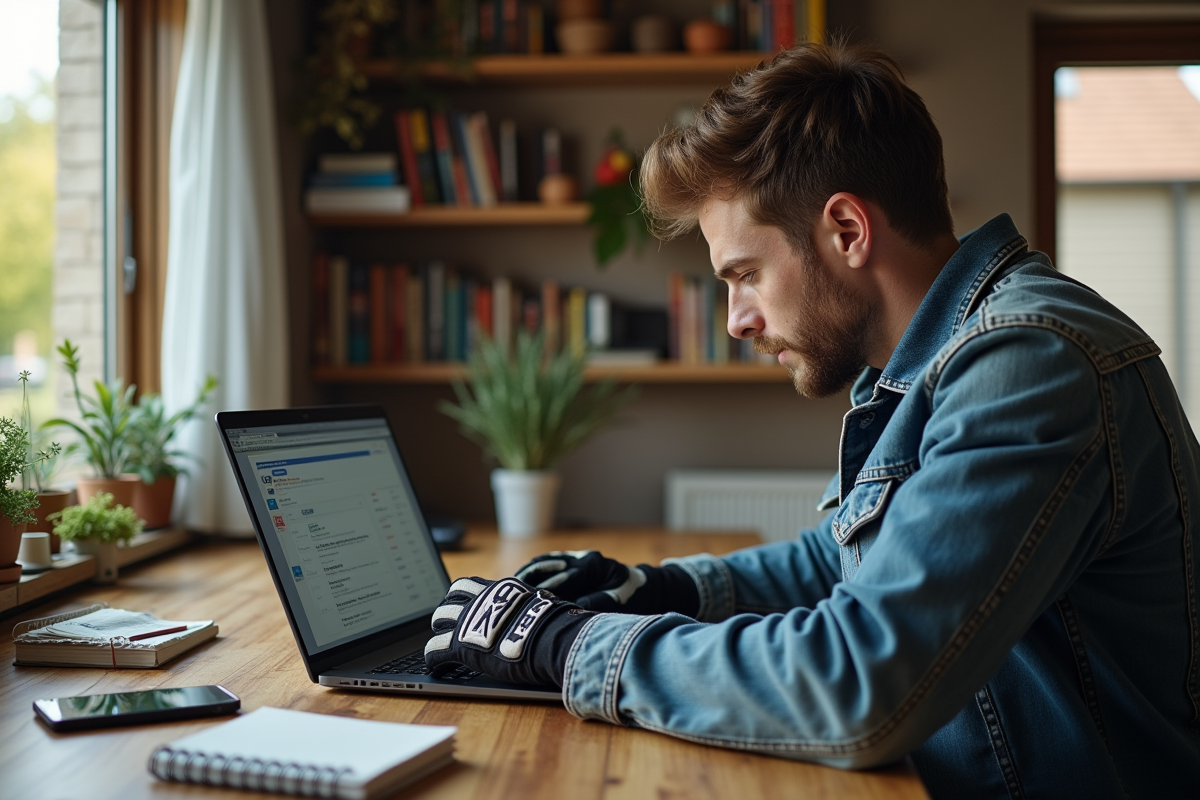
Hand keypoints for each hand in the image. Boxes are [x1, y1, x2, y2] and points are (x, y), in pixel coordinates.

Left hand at [423, 577, 592, 686]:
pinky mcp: (460, 645)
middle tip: (450, 628)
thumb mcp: (542, 604)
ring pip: (438, 619)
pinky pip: (434, 649)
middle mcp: (480, 600)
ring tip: (442, 644)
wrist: (552, 639)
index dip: (462, 598)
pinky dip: (433, 658)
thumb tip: (543, 609)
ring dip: (438, 631)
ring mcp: (468, 621)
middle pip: (448, 600)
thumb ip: (531, 606)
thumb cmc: (557, 625)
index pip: (468, 585)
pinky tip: (437, 666)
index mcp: (499, 589)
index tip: (464, 607)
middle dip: (447, 614)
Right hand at [514, 551, 698, 615]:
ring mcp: (576, 557)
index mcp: (595, 565)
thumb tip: (569, 610)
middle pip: (548, 569)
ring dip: (525, 577)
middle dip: (529, 584)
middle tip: (509, 599)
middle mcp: (582, 557)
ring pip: (543, 564)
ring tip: (505, 590)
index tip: (529, 605)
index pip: (564, 579)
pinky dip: (530, 572)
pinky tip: (516, 582)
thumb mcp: (619, 604)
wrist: (647, 588)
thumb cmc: (634, 600)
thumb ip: (594, 605)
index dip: (546, 592)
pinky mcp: (571, 562)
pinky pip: (545, 564)